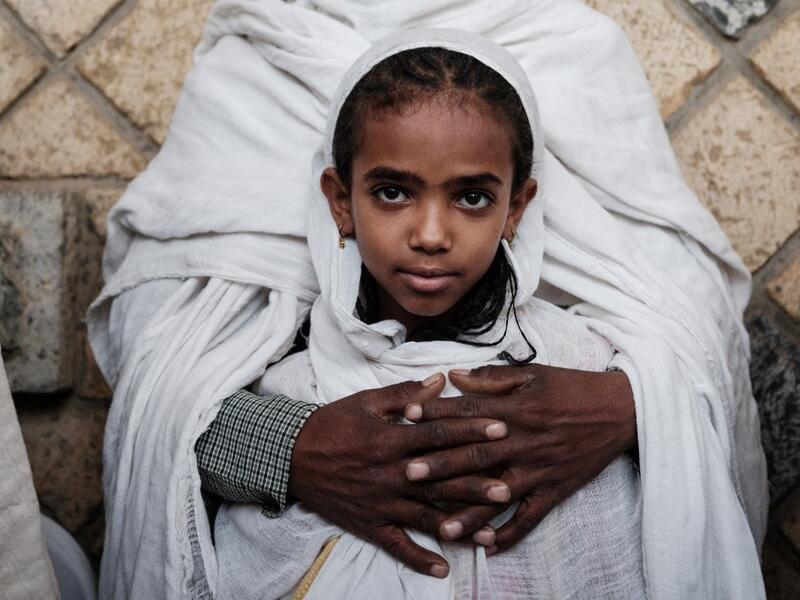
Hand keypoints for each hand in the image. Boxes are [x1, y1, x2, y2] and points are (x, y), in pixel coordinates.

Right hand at [288, 374, 510, 577]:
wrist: (290, 456)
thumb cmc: (331, 425)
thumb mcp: (365, 402)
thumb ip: (405, 393)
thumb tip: (440, 381)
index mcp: (391, 440)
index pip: (438, 435)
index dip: (471, 431)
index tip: (501, 428)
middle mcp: (391, 474)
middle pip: (440, 480)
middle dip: (475, 484)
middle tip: (509, 487)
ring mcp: (381, 502)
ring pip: (426, 516)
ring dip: (458, 525)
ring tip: (489, 533)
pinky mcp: (369, 523)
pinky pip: (396, 544)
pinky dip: (418, 558)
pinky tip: (442, 569)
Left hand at [404, 364, 635, 553]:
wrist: (623, 410)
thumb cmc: (574, 387)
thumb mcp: (533, 373)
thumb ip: (491, 377)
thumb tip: (453, 376)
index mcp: (515, 410)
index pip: (468, 413)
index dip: (436, 413)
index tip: (406, 417)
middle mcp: (523, 442)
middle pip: (475, 456)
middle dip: (440, 465)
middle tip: (408, 474)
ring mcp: (539, 469)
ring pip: (498, 494)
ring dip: (469, 512)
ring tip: (442, 527)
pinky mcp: (555, 489)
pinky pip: (530, 517)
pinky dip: (511, 534)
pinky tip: (488, 548)